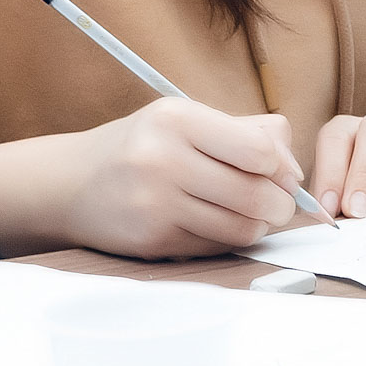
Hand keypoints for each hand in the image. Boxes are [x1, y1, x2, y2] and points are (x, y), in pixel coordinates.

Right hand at [48, 98, 300, 259]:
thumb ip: (247, 132)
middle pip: (256, 195)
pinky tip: (217, 225)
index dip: (282, 168)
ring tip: (250, 214)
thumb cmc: (143, 147)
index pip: (258, 150)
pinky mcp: (152, 240)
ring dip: (258, 226)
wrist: (72, 183)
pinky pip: (216, 247)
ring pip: (241, 228)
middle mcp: (163, 158)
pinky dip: (228, 240)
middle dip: (280, 205)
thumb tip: (293, 168)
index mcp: (177, 118)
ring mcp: (155, 203)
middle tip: (278, 204)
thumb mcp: (185, 119)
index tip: (282, 174)